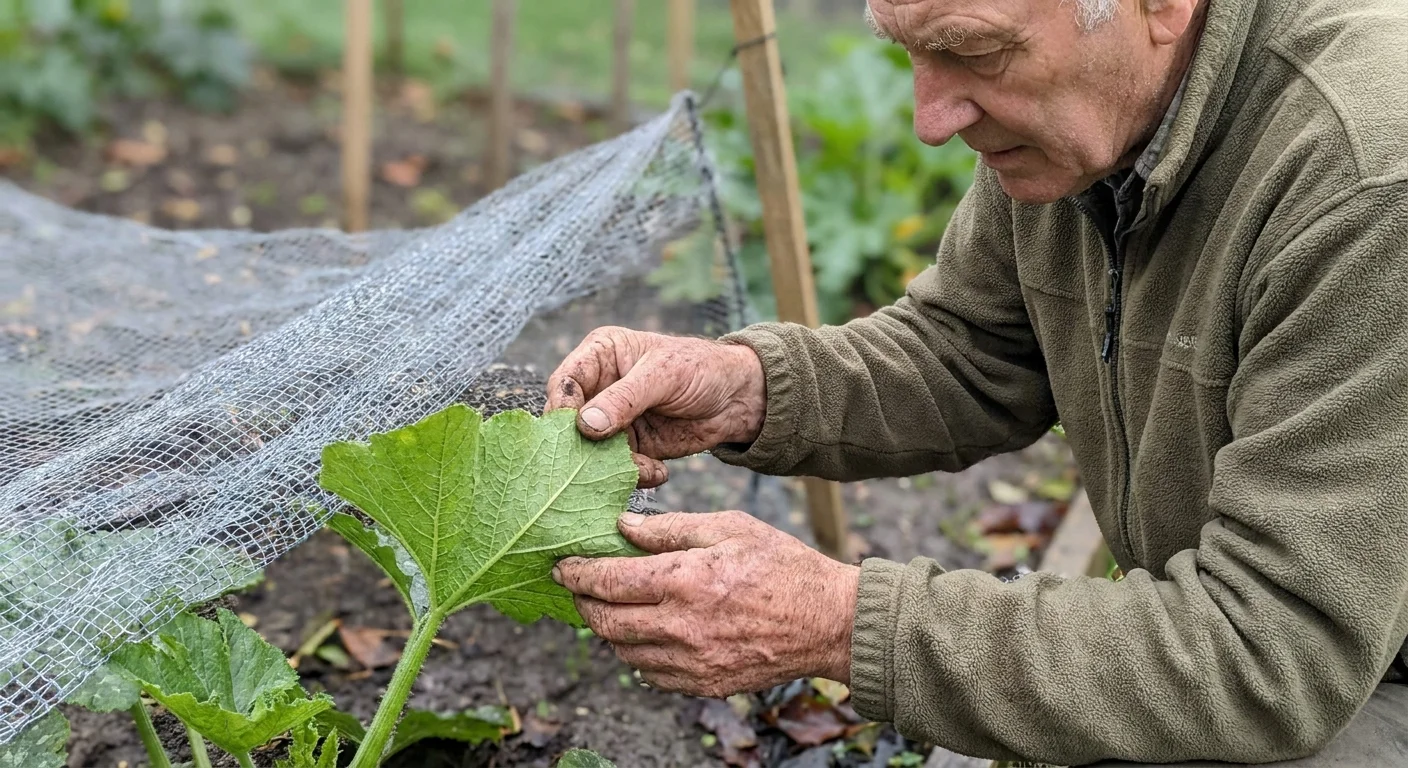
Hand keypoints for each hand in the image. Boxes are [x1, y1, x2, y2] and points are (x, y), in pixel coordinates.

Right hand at [546, 327, 766, 487]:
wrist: (736, 398)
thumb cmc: (701, 368)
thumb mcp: (663, 375)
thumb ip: (624, 398)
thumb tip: (584, 424)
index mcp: (600, 356)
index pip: (564, 381)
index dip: (561, 407)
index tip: (572, 430)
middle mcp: (599, 388)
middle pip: (569, 423)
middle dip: (581, 446)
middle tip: (593, 465)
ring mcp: (612, 421)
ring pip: (590, 452)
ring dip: (610, 467)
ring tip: (643, 468)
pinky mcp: (629, 447)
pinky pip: (617, 468)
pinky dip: (634, 476)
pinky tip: (659, 472)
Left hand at [553, 510, 859, 697]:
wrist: (828, 622)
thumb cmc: (782, 566)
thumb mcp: (728, 528)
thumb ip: (669, 528)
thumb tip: (622, 527)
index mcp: (683, 580)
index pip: (607, 582)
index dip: (576, 574)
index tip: (562, 566)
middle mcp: (679, 627)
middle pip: (605, 622)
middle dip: (583, 603)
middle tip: (579, 587)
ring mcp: (690, 662)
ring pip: (623, 651)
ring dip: (609, 629)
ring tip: (611, 608)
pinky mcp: (703, 684)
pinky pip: (650, 675)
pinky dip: (638, 656)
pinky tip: (646, 635)